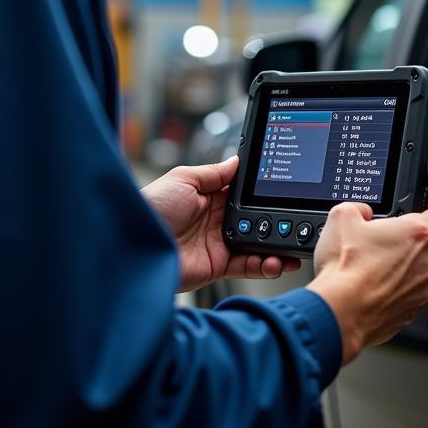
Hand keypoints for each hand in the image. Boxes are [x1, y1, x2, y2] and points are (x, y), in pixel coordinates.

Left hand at [143, 157, 300, 291]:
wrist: (134, 244)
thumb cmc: (151, 208)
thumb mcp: (182, 178)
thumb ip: (213, 172)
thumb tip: (237, 161)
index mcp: (208, 196)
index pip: (243, 192)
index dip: (262, 192)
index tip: (282, 190)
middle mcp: (215, 220)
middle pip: (254, 218)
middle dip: (274, 219)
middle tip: (293, 218)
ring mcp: (218, 244)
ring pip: (256, 243)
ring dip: (275, 244)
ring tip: (290, 243)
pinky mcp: (218, 266)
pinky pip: (248, 266)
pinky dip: (265, 265)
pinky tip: (275, 261)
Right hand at [308, 200, 427, 364]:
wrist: (339, 312)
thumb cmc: (345, 268)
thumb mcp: (342, 217)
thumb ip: (360, 208)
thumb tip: (362, 213)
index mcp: (418, 233)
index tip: (423, 210)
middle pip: (422, 245)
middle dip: (402, 243)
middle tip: (376, 245)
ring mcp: (422, 291)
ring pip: (413, 272)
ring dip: (397, 269)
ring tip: (367, 271)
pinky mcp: (411, 312)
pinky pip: (404, 295)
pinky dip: (390, 291)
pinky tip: (368, 290)